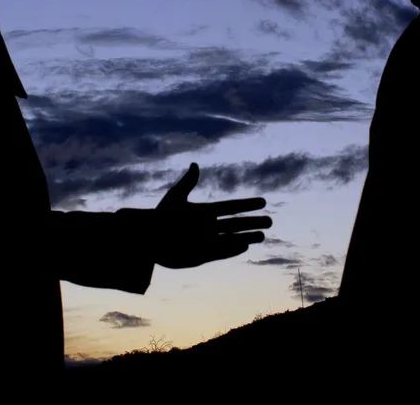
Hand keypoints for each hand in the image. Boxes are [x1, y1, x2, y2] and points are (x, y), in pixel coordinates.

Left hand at [151, 162, 270, 269]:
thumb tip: (195, 164)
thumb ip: (188, 182)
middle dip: (253, 223)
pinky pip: (222, 252)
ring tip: (263, 236)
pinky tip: (246, 246)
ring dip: (247, 237)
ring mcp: (207, 242)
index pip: (231, 207)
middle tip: (271, 221)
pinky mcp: (202, 255)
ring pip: (232, 239)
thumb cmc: (159, 217)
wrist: (148, 239)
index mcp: (204, 212)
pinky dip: (233, 249)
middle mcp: (208, 227)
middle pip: (236, 224)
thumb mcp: (175, 197)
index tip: (263, 202)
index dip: (247, 205)